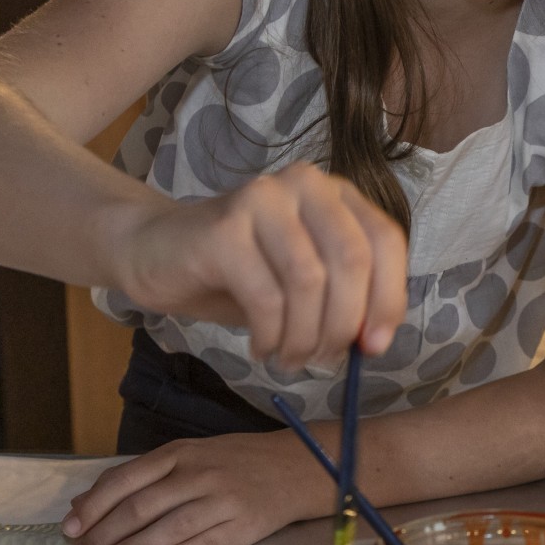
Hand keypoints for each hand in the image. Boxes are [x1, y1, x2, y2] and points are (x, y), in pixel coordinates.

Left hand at [63, 431, 325, 544]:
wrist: (298, 466)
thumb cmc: (236, 461)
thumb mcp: (189, 455)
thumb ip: (140, 476)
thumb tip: (85, 502)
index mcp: (181, 452)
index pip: (127, 479)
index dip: (95, 505)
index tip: (70, 528)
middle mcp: (200, 473)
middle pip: (142, 506)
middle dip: (105, 532)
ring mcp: (223, 499)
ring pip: (168, 525)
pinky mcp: (244, 524)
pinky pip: (204, 542)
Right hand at [112, 163, 406, 368]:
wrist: (156, 253)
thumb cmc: (241, 273)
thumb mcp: (306, 286)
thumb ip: (347, 300)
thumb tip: (376, 341)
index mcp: (336, 193)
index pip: (385, 241)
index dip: (388, 299)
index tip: (374, 347)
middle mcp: (304, 184)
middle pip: (352, 261)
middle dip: (344, 324)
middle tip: (325, 360)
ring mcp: (262, 199)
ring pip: (309, 282)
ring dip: (305, 337)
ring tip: (290, 358)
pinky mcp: (223, 229)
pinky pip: (266, 297)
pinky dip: (271, 336)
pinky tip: (262, 348)